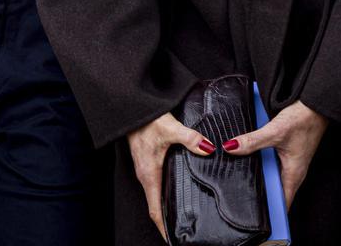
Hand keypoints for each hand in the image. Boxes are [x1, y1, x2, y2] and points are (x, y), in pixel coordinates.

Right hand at [127, 111, 215, 239]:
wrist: (132, 106)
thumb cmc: (146, 119)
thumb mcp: (170, 128)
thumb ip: (190, 139)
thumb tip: (208, 149)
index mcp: (150, 175)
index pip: (155, 210)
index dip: (164, 228)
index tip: (173, 240)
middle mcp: (146, 175)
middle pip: (156, 205)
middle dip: (168, 221)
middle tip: (185, 230)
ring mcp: (146, 168)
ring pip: (156, 194)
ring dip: (166, 206)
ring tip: (183, 214)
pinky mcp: (148, 160)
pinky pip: (156, 183)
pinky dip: (165, 192)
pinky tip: (177, 187)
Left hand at [223, 99, 327, 208]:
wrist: (314, 105)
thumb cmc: (303, 121)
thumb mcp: (275, 132)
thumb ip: (252, 141)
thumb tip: (230, 148)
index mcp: (293, 176)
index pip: (281, 206)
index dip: (269, 215)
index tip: (252, 220)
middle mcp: (292, 173)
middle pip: (273, 192)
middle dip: (258, 196)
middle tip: (237, 198)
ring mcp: (290, 163)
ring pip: (271, 177)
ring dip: (259, 178)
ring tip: (240, 178)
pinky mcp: (286, 152)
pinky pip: (271, 164)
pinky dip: (261, 164)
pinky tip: (249, 157)